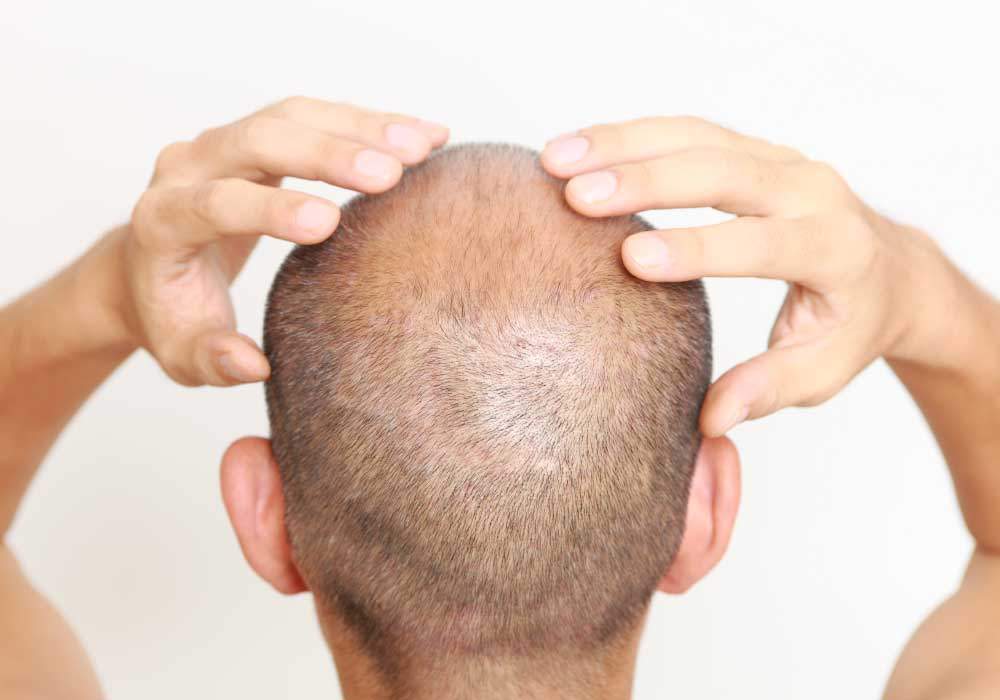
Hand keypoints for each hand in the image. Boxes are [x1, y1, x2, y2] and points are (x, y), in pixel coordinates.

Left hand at [116, 97, 447, 385]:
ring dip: (361, 128)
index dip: (271, 209)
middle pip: (257, 140)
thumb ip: (211, 360)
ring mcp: (224, 143)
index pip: (215, 203)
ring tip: (423, 146)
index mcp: (162, 221)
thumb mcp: (184, 354)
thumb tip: (252, 365)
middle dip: (327, 154)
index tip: (329, 221)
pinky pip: (315, 116)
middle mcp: (187, 167)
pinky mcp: (259, 134)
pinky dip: (370, 123)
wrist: (149, 268)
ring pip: (293, 116)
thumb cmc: (174, 315)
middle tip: (390, 172)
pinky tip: (422, 136)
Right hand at [541, 116, 960, 435]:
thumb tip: (712, 420)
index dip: (697, 249)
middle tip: (577, 196)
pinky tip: (577, 148)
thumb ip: (770, 390)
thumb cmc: (850, 326)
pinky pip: (687, 131)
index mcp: (835, 249)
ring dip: (622, 144)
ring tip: (555, 161)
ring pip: (696, 137)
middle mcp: (811, 190)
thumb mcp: (822, 370)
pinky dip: (628, 135)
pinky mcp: (750, 148)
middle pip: (723, 172)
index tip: (630, 258)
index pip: (762, 244)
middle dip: (646, 182)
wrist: (887, 269)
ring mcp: (779, 160)